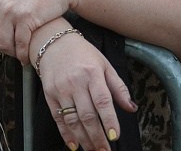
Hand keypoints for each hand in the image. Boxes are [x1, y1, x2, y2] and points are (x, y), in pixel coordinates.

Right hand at [39, 35, 135, 150]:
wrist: (52, 41)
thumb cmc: (81, 53)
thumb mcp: (104, 64)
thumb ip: (119, 87)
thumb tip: (131, 108)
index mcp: (92, 74)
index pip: (102, 101)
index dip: (109, 121)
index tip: (114, 136)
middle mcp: (75, 82)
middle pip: (87, 115)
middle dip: (97, 137)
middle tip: (105, 150)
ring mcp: (61, 89)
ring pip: (72, 120)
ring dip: (83, 139)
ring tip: (92, 150)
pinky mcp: (49, 94)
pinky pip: (57, 117)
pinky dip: (65, 133)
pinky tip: (74, 144)